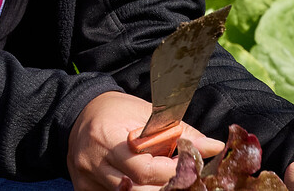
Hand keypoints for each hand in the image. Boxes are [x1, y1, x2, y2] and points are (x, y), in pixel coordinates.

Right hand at [67, 91, 225, 190]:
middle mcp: (94, 161)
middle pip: (137, 189)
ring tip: (166, 180)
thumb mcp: (148, 113)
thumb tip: (213, 147)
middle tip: (183, 179)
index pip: (145, 169)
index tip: (190, 167)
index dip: (172, 173)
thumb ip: (181, 131)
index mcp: (108, 137)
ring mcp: (87, 179)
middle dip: (165, 187)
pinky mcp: (84, 188)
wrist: (80, 112)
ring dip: (152, 190)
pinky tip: (145, 183)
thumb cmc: (118, 111)